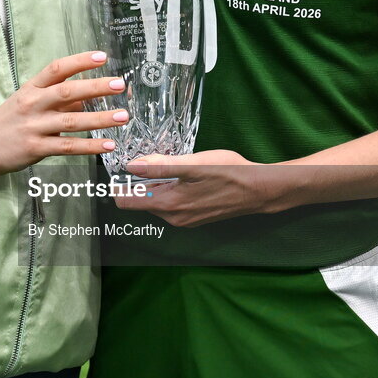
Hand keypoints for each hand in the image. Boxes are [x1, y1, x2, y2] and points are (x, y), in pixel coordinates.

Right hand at [0, 52, 127, 182]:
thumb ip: (59, 100)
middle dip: (96, 87)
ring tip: (122, 116)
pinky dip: (90, 146)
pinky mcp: (35, 148)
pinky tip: (108, 145)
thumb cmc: (9, 120)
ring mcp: (33, 126)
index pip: (57, 68)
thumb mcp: (30, 102)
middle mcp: (33, 104)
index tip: (102, 57)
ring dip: (100, 119)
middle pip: (67, 92)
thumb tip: (89, 98)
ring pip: (71, 121)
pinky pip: (68, 147)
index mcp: (31, 87)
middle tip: (119, 84)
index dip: (80, 61)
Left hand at [114, 150, 288, 227]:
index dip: (118, 185)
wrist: (259, 190)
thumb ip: (161, 166)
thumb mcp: (193, 164)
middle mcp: (173, 217)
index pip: (127, 202)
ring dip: (154, 185)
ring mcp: (185, 219)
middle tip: (141, 158)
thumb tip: (132, 165)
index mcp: (168, 205)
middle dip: (136, 183)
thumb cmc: (228, 173)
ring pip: (157, 201)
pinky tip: (180, 174)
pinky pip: (171, 204)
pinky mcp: (195, 217)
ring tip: (164, 163)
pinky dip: (168, 190)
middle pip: (140, 200)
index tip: (118, 167)